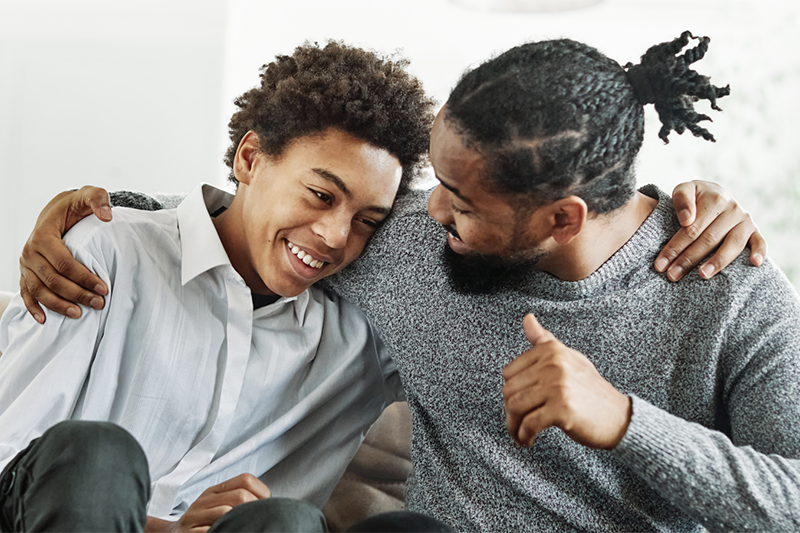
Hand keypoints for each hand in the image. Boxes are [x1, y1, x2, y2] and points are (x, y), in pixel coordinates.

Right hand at [18, 186, 112, 322]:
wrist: (57, 211)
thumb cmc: (75, 206)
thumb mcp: (88, 196)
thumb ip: (98, 200)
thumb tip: (107, 216)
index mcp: (43, 235)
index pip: (63, 262)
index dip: (83, 277)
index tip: (103, 287)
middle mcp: (30, 251)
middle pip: (52, 279)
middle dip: (76, 294)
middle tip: (98, 303)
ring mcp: (26, 264)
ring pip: (39, 290)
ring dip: (58, 305)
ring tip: (79, 314)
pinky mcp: (26, 272)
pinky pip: (26, 293)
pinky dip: (34, 307)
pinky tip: (44, 320)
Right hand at [146, 474, 270, 532]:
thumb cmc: (202, 523)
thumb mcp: (216, 505)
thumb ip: (237, 500)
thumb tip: (269, 504)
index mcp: (214, 491)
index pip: (246, 480)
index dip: (262, 493)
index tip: (266, 507)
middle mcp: (204, 500)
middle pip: (240, 496)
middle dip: (254, 509)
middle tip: (257, 521)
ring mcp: (195, 517)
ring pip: (227, 513)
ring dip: (241, 523)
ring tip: (245, 528)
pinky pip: (212, 530)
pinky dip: (225, 531)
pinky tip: (230, 532)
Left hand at [502, 314, 631, 449]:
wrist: (619, 417)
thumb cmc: (590, 389)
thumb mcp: (568, 358)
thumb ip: (544, 340)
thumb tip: (527, 318)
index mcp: (551, 350)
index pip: (509, 372)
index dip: (511, 391)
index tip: (518, 403)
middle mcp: (553, 364)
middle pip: (509, 390)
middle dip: (509, 412)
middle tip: (517, 423)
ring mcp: (558, 386)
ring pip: (516, 407)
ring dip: (514, 426)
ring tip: (520, 433)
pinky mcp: (562, 409)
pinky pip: (529, 424)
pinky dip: (524, 436)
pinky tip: (529, 440)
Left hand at [654, 180, 766, 280]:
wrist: (716, 195)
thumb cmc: (695, 197)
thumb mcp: (685, 189)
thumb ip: (681, 198)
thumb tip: (687, 219)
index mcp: (714, 199)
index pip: (691, 229)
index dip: (674, 247)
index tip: (660, 265)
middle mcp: (733, 210)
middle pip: (708, 240)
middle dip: (688, 259)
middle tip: (672, 275)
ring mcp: (745, 221)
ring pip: (732, 245)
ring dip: (718, 261)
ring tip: (702, 275)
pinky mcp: (755, 231)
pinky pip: (760, 242)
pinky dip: (760, 252)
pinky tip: (755, 263)